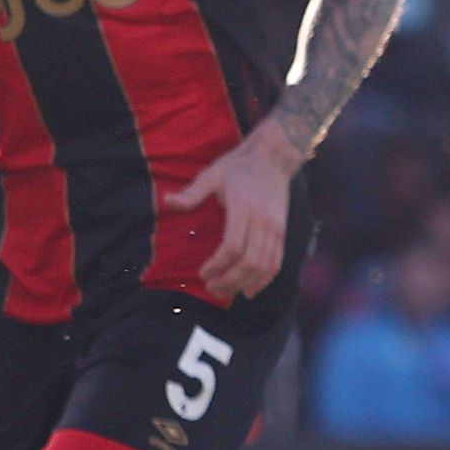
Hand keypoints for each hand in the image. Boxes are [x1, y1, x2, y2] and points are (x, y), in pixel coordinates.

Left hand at [163, 126, 300, 302]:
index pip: (233, 246)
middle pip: (249, 262)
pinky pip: (277, 262)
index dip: (218, 265)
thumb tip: (166, 202)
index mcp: (244, 208)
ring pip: (264, 266)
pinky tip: (250, 290)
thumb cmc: (239, 166)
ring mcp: (276, 228)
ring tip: (226, 292)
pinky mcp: (283, 232)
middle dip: (230, 280)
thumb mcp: (212, 174)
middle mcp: (263, 221)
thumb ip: (192, 193)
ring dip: (245, 284)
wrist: (274, 157)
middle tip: (211, 288)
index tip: (203, 273)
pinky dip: (265, 280)